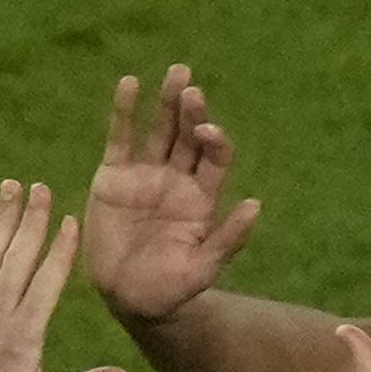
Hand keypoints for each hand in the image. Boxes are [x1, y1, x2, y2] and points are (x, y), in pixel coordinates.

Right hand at [86, 67, 263, 326]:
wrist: (128, 298)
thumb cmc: (170, 290)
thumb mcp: (202, 270)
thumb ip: (228, 239)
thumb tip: (256, 205)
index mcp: (202, 197)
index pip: (215, 156)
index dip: (214, 139)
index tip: (207, 131)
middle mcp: (177, 178)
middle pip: (189, 134)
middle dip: (192, 111)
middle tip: (191, 87)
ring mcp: (145, 174)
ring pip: (159, 129)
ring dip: (167, 101)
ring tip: (177, 73)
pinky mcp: (114, 175)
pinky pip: (120, 137)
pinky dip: (124, 111)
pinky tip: (130, 84)